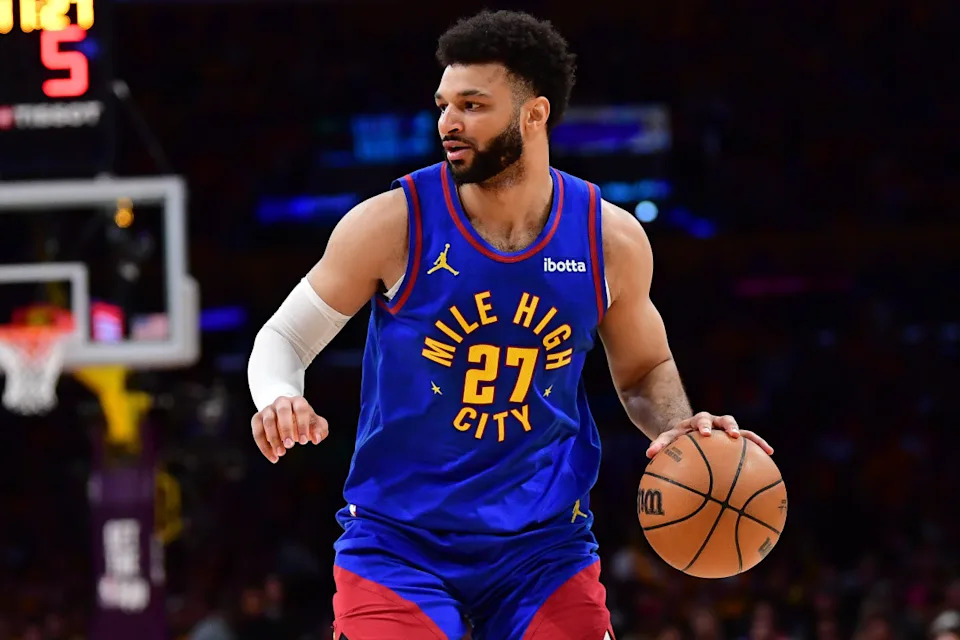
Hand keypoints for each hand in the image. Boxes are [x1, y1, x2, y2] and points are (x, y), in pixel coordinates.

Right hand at [251, 396, 328, 462]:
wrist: (287, 414)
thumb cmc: (303, 420)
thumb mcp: (314, 423)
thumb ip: (319, 430)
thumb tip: (316, 439)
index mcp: (298, 401)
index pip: (301, 409)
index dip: (302, 425)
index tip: (304, 442)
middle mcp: (282, 402)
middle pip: (282, 411)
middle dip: (286, 428)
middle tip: (290, 445)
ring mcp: (268, 409)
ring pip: (268, 421)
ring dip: (273, 438)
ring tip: (281, 453)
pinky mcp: (257, 418)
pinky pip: (257, 431)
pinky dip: (263, 446)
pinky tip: (273, 457)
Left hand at [645, 411, 772, 458]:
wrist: (687, 430)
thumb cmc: (676, 438)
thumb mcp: (667, 439)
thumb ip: (659, 445)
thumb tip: (648, 455)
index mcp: (695, 422)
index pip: (699, 421)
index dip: (703, 426)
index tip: (705, 434)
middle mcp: (712, 422)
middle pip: (722, 420)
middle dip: (727, 427)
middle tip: (732, 435)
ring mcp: (724, 428)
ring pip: (740, 428)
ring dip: (749, 436)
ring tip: (763, 447)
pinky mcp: (733, 435)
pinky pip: (749, 439)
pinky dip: (759, 444)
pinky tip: (771, 454)